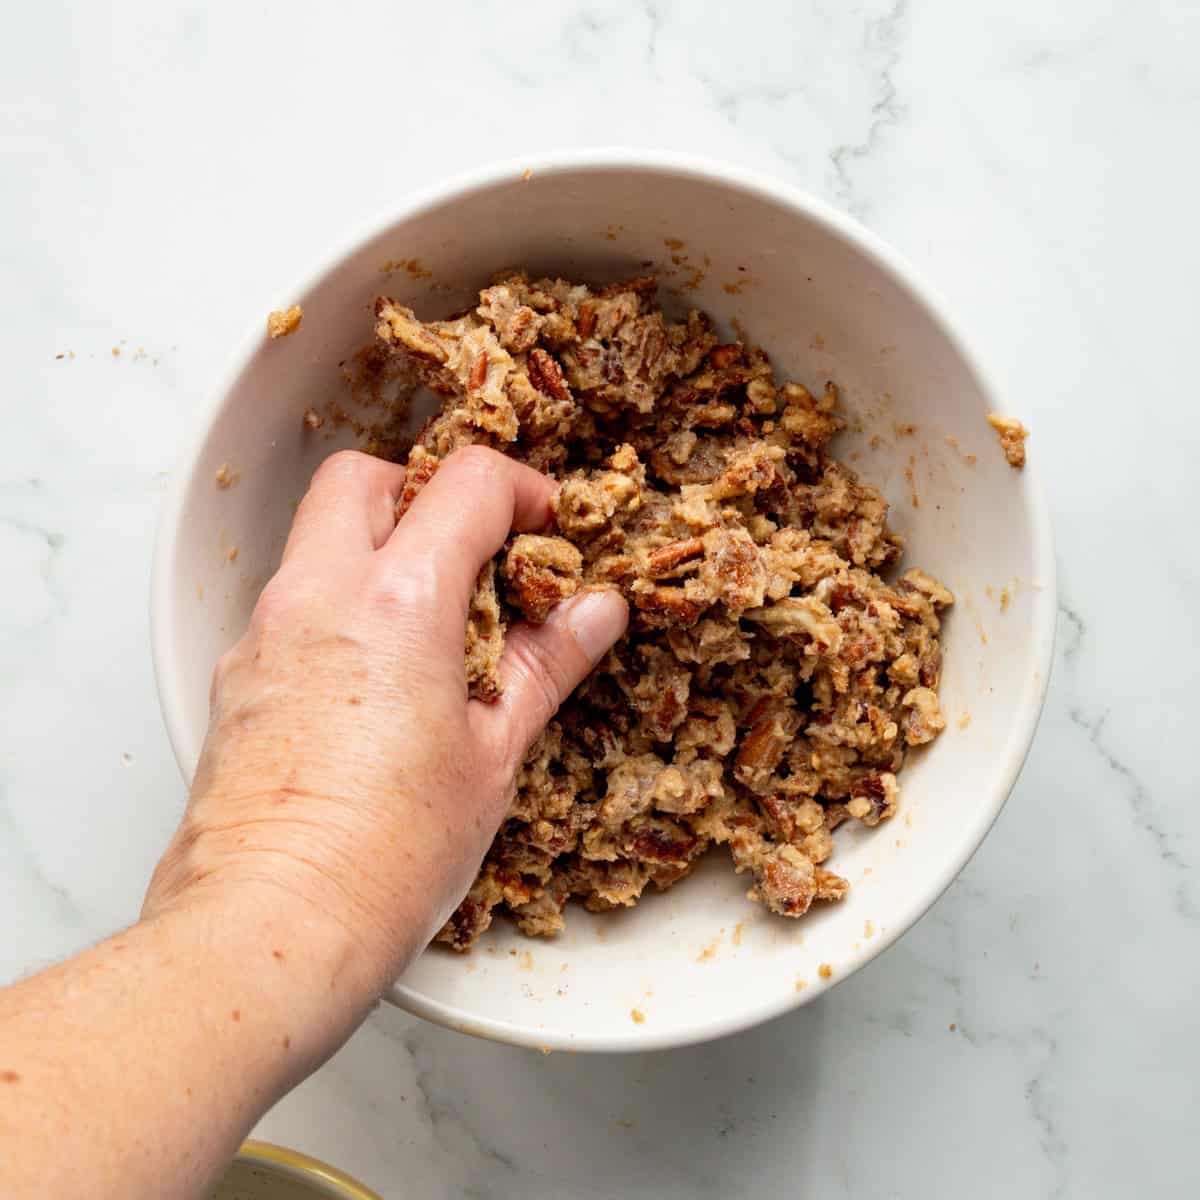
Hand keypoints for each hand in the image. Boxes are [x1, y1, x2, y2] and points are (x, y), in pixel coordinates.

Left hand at [144, 446, 627, 998]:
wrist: (272, 924)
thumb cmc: (385, 855)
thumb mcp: (494, 752)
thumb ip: (548, 663)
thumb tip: (595, 612)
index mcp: (398, 603)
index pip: (467, 484)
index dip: (522, 490)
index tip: (545, 526)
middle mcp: (319, 596)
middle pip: (365, 477)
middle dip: (426, 493)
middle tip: (476, 552)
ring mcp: (266, 632)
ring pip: (320, 537)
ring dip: (380, 549)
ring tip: (437, 625)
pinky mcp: (239, 675)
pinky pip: (294, 602)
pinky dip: (342, 606)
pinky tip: (381, 678)